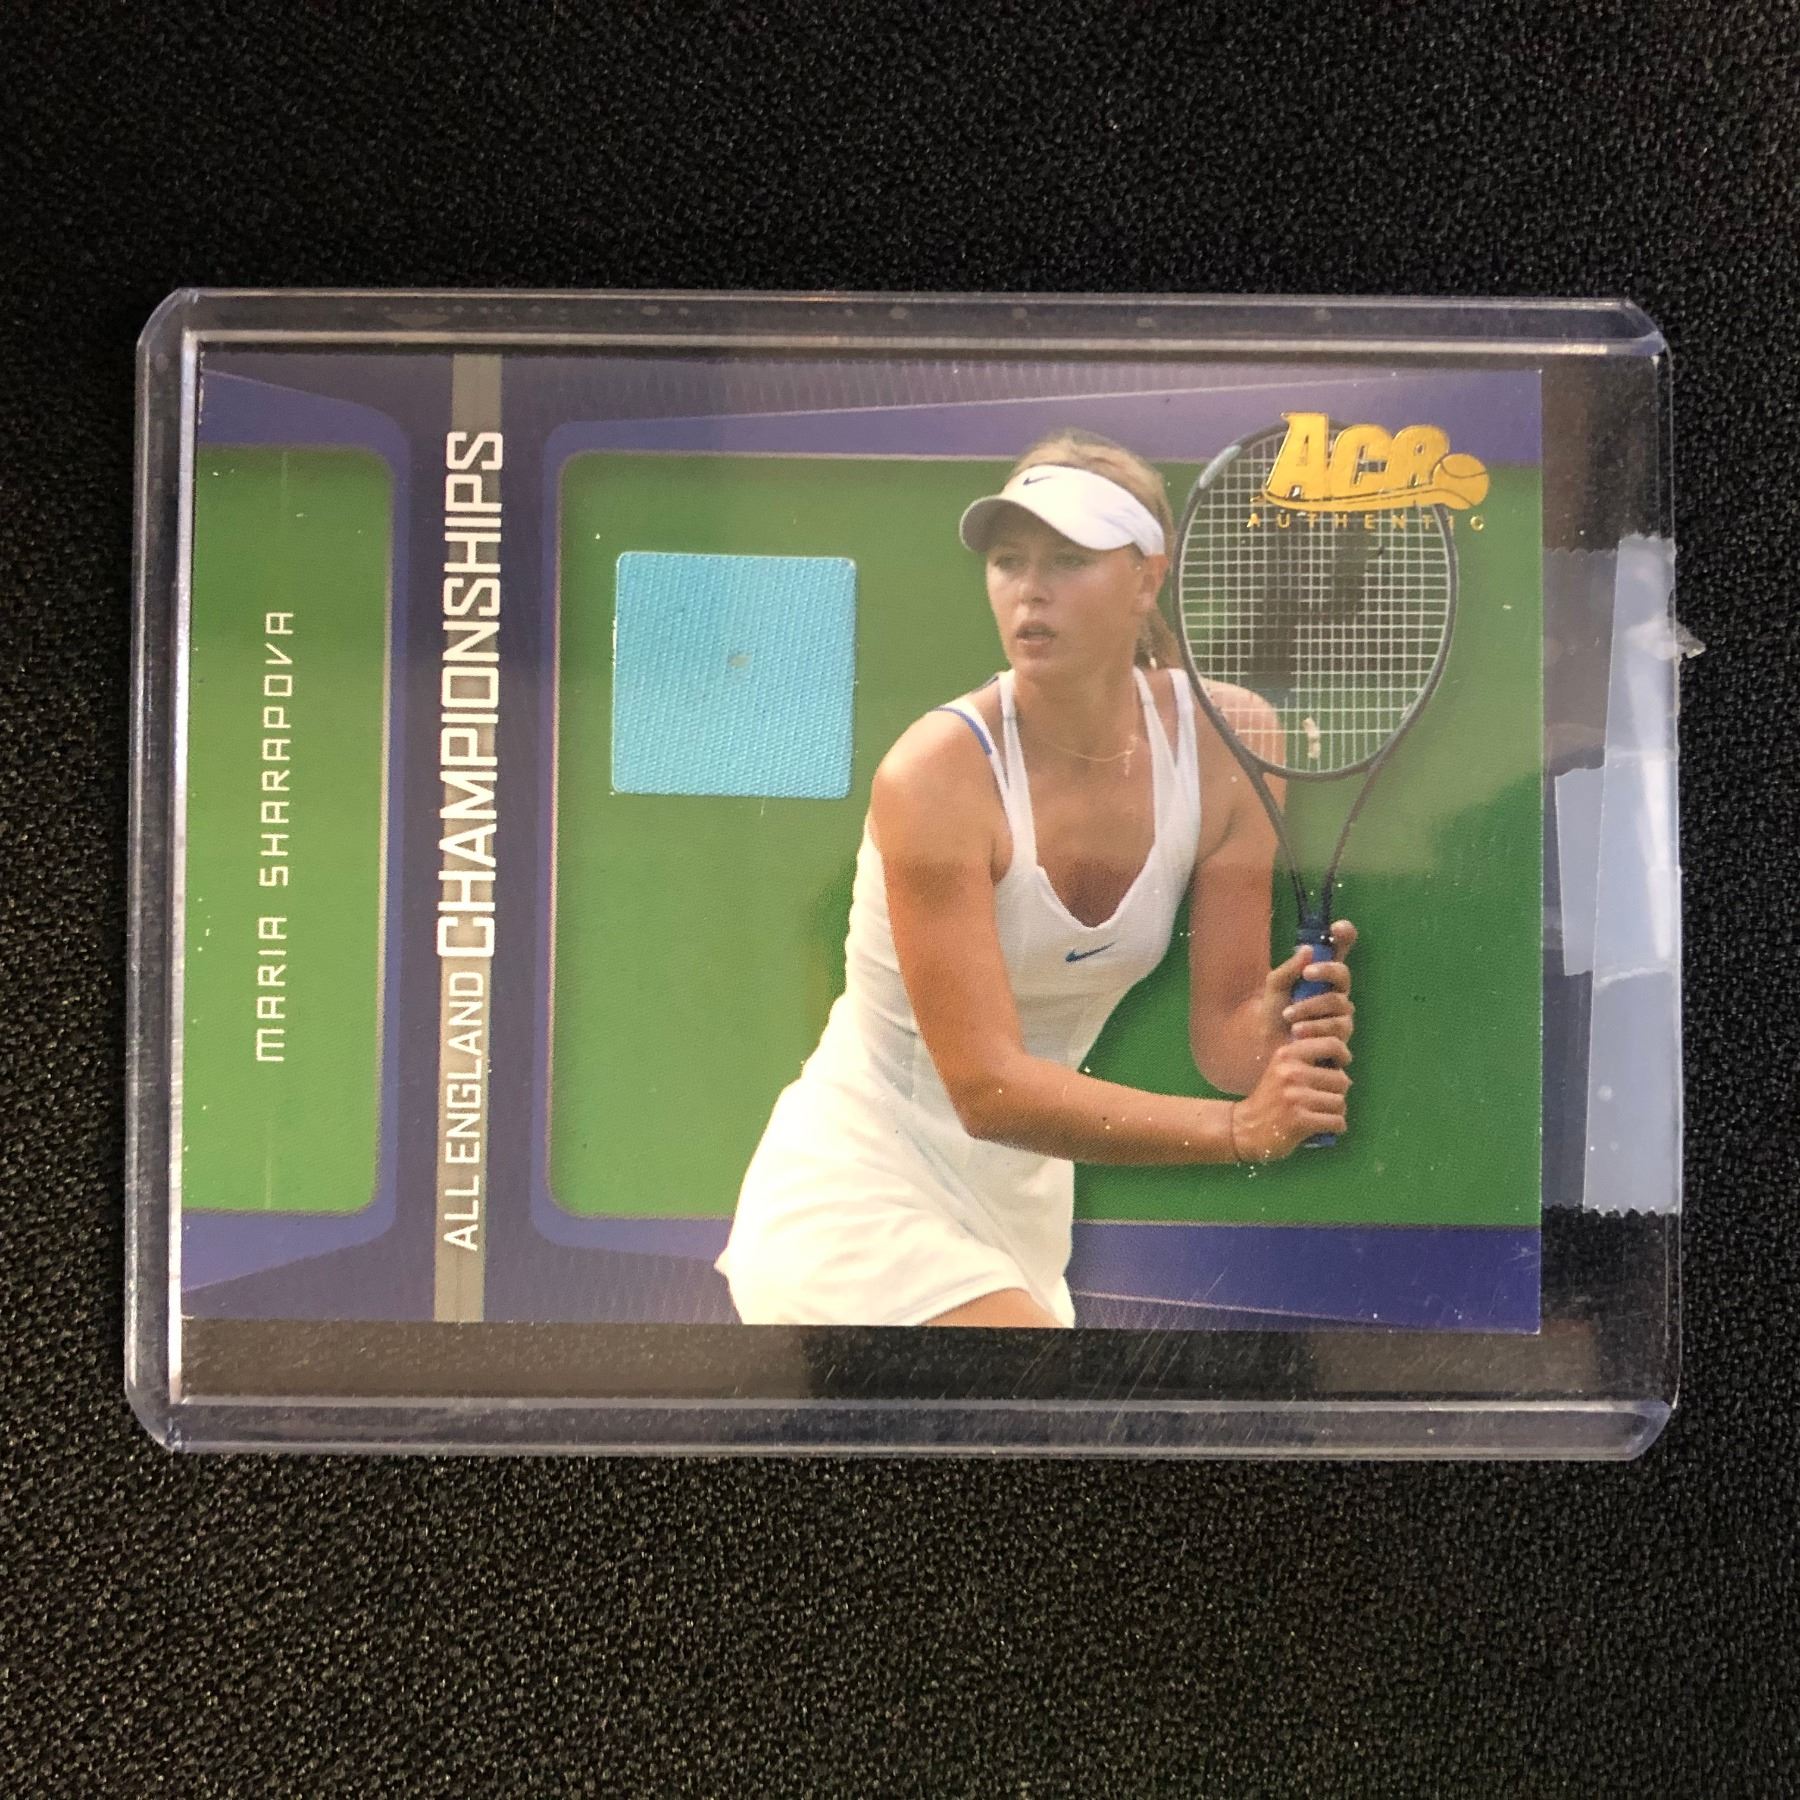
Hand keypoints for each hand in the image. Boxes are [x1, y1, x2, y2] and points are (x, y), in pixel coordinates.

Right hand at [1231, 1034, 1351, 1161]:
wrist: (1244, 1128)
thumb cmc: (1270, 1099)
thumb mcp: (1282, 1069)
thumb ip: (1307, 1061)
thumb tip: (1343, 1066)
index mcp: (1288, 1054)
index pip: (1332, 1044)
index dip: (1343, 1055)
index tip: (1340, 1066)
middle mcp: (1291, 1072)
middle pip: (1341, 1080)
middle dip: (1337, 1093)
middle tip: (1323, 1101)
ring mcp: (1296, 1096)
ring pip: (1340, 1103)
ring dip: (1336, 1112)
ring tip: (1321, 1115)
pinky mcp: (1300, 1120)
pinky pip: (1337, 1122)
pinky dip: (1335, 1127)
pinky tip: (1323, 1128)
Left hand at [1266, 919, 1356, 1048]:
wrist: (1271, 1049)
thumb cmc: (1274, 1016)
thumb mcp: (1274, 988)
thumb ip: (1288, 969)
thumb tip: (1307, 950)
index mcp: (1321, 975)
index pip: (1339, 952)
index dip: (1344, 937)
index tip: (1338, 928)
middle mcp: (1336, 992)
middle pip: (1343, 974)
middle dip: (1326, 970)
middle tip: (1307, 973)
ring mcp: (1341, 1014)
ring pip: (1338, 1002)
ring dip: (1310, 1007)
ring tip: (1288, 1016)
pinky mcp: (1342, 1036)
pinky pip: (1337, 1026)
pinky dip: (1314, 1027)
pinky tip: (1297, 1032)